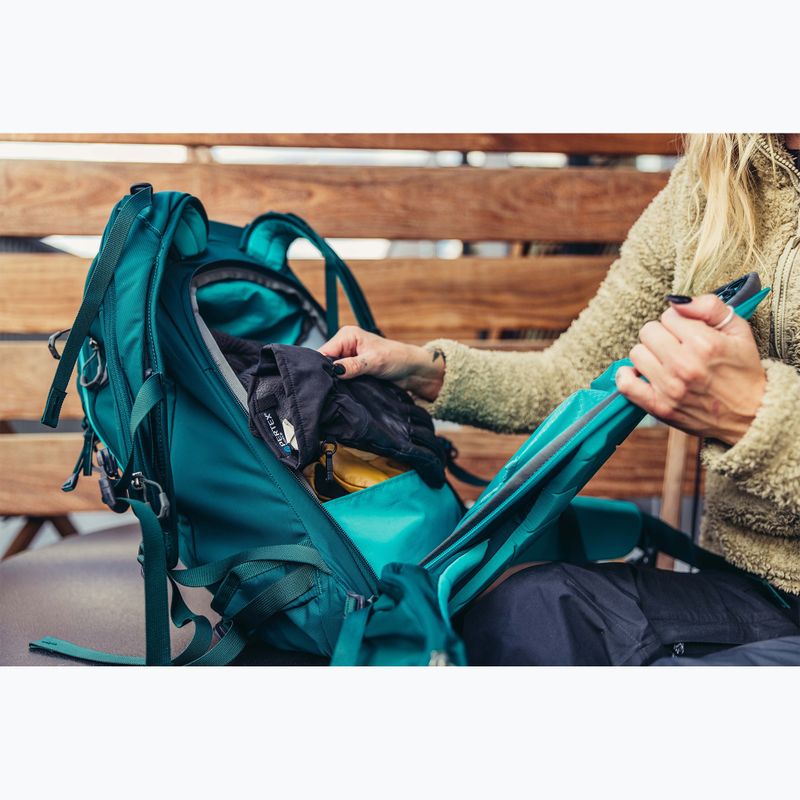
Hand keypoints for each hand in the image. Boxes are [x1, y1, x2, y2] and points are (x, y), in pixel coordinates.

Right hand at [318, 326, 445, 401]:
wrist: (412, 370)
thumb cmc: (397, 359)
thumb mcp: (375, 362)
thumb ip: (354, 365)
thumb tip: (335, 370)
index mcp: (347, 335)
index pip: (323, 351)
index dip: (320, 367)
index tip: (319, 382)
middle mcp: (345, 345)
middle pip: (325, 362)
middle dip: (326, 375)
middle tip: (326, 391)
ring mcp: (348, 358)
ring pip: (331, 371)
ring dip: (333, 382)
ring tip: (333, 393)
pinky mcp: (352, 369)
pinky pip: (339, 378)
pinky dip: (339, 385)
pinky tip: (339, 393)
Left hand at [615, 294, 765, 444]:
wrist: (751, 415)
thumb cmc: (744, 370)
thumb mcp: (739, 331)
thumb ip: (709, 307)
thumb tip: (676, 301)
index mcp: (704, 344)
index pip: (668, 315)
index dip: (679, 321)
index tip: (689, 333)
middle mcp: (684, 365)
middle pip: (648, 331)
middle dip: (662, 335)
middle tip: (677, 347)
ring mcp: (669, 388)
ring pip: (636, 353)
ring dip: (649, 355)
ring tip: (666, 362)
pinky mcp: (659, 407)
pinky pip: (625, 384)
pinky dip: (627, 376)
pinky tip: (642, 373)